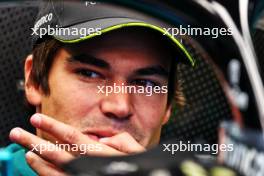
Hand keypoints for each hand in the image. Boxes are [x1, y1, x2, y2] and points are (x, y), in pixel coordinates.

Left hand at [9, 113, 144, 174]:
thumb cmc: (141, 171)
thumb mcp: (138, 152)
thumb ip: (122, 142)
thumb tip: (103, 139)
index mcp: (102, 154)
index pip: (73, 137)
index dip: (53, 127)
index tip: (38, 117)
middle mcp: (89, 166)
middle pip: (57, 153)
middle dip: (35, 142)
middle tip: (17, 133)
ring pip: (54, 170)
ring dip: (37, 160)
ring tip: (25, 150)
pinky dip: (45, 174)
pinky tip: (37, 166)